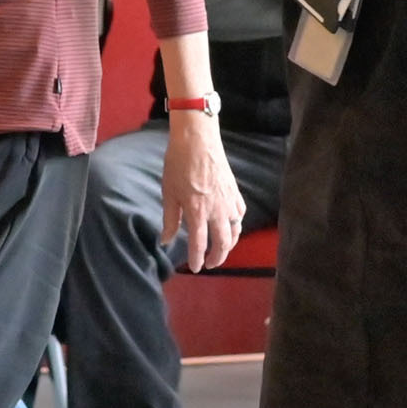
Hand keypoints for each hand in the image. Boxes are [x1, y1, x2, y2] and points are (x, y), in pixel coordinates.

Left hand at [161, 115, 246, 270]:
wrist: (198, 139)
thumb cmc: (179, 164)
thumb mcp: (169, 193)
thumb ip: (170, 219)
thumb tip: (166, 240)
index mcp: (197, 212)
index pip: (199, 244)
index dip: (197, 259)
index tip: (195, 268)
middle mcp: (217, 210)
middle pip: (222, 242)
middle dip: (217, 257)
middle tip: (209, 264)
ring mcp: (228, 201)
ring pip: (235, 230)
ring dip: (229, 244)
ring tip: (222, 250)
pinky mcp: (235, 191)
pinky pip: (240, 214)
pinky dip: (237, 225)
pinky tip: (231, 226)